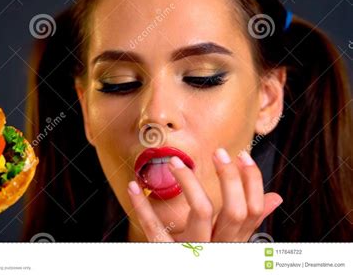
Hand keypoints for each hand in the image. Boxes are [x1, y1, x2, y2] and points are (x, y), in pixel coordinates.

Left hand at [127, 148, 282, 241]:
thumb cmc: (208, 258)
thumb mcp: (231, 244)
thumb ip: (250, 222)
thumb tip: (276, 197)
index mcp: (234, 243)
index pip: (253, 210)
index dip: (252, 182)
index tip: (242, 155)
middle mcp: (219, 248)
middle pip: (234, 211)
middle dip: (230, 178)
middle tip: (218, 152)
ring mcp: (193, 253)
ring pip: (201, 212)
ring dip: (188, 182)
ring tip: (174, 162)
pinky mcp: (166, 255)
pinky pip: (154, 228)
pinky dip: (142, 206)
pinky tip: (134, 187)